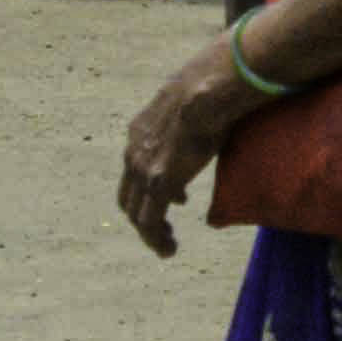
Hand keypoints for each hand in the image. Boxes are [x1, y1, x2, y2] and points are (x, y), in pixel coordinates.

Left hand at [120, 45, 255, 255]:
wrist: (205, 93)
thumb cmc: (208, 91)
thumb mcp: (191, 107)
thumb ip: (191, 120)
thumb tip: (212, 117)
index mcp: (139, 131)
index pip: (135, 169)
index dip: (147, 188)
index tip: (173, 201)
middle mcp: (133, 152)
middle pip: (129, 196)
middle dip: (143, 216)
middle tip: (163, 231)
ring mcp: (143, 170)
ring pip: (137, 214)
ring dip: (151, 234)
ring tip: (168, 246)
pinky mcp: (157, 186)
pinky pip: (150, 223)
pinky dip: (157, 240)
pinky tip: (170, 249)